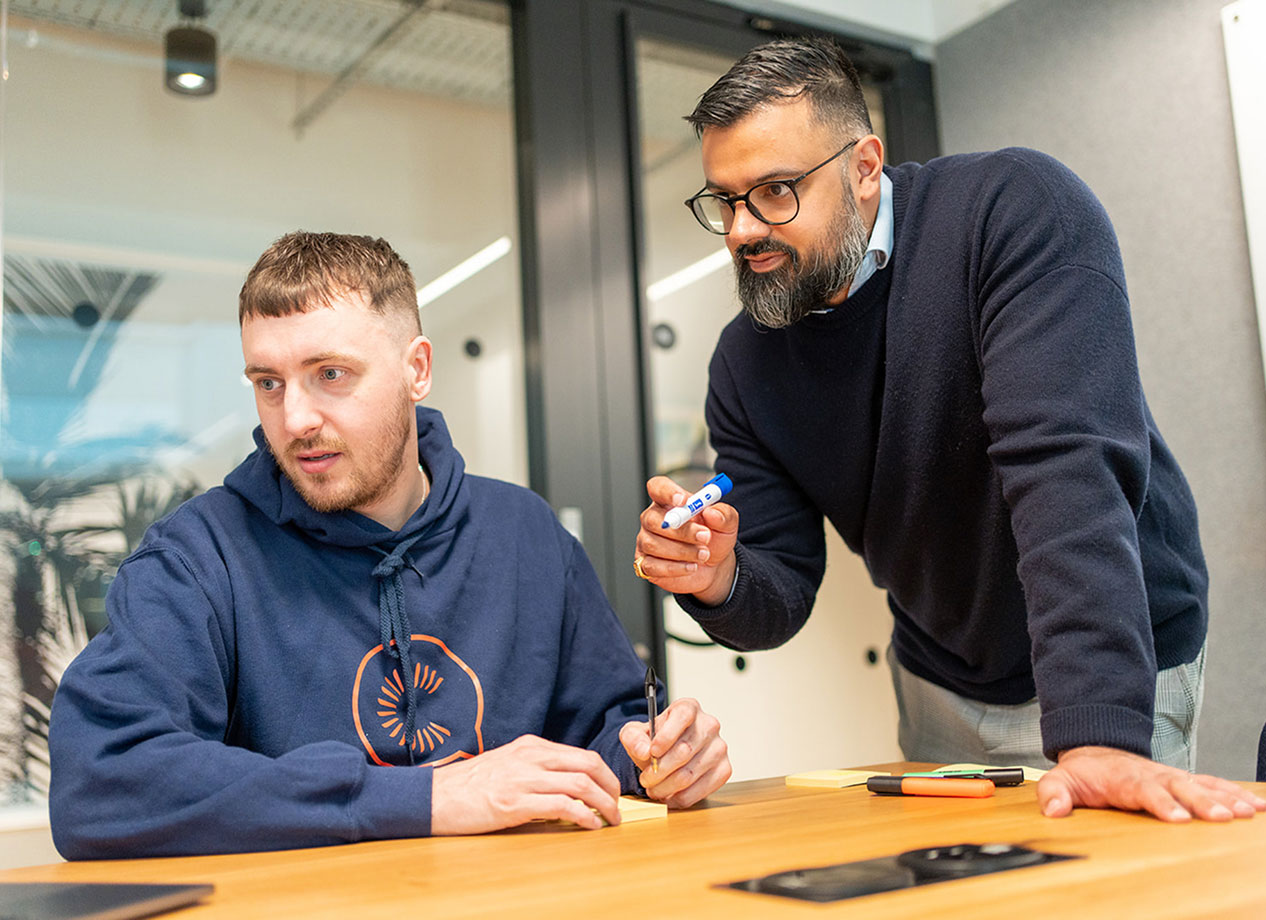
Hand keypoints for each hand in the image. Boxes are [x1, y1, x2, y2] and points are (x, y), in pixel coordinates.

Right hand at [430, 735, 621, 833]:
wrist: (434, 797)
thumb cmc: (468, 786)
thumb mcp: (506, 765)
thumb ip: (534, 769)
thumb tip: (565, 786)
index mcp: (530, 746)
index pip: (580, 754)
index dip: (603, 773)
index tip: (612, 791)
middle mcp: (530, 757)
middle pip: (588, 764)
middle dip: (611, 786)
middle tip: (618, 806)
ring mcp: (523, 778)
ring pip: (580, 783)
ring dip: (604, 804)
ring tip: (610, 820)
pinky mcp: (516, 802)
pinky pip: (562, 805)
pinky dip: (584, 816)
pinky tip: (590, 825)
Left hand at [619, 697, 731, 806]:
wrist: (667, 754)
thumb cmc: (653, 741)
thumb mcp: (634, 734)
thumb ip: (633, 738)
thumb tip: (644, 751)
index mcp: (688, 707)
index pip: (683, 716)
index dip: (667, 736)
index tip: (652, 752)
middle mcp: (709, 725)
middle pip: (685, 750)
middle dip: (660, 770)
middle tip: (645, 780)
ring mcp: (719, 748)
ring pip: (690, 774)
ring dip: (667, 787)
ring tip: (653, 789)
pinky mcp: (724, 769)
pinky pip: (702, 790)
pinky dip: (681, 797)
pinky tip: (669, 795)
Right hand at [635, 475, 738, 605]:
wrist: (713, 566)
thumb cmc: (714, 539)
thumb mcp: (727, 523)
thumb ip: (724, 514)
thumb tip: (711, 512)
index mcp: (669, 501)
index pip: (658, 487)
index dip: (667, 492)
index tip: (683, 501)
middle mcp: (654, 519)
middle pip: (653, 519)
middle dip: (681, 530)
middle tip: (705, 536)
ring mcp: (647, 541)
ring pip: (653, 544)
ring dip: (683, 551)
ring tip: (703, 554)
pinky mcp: (646, 564)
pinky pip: (652, 566)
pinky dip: (675, 568)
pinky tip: (691, 567)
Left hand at [1036, 745, 1265, 821]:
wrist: (1097, 750)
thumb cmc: (1084, 772)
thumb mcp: (1060, 780)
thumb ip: (1054, 793)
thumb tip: (1053, 811)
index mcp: (1124, 778)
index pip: (1144, 790)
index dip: (1161, 803)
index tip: (1177, 817)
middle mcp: (1153, 775)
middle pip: (1180, 788)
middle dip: (1202, 802)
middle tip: (1223, 817)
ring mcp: (1170, 777)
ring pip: (1201, 785)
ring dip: (1225, 798)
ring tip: (1248, 811)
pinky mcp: (1183, 780)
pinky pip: (1212, 785)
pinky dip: (1234, 793)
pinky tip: (1255, 805)